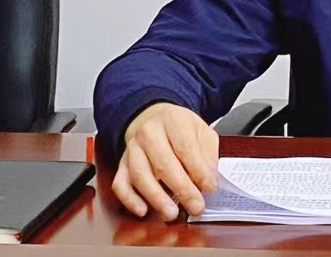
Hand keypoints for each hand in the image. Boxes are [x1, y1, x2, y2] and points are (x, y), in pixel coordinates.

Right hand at [112, 102, 218, 220]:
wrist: (151, 117)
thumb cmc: (179, 128)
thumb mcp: (201, 131)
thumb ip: (208, 154)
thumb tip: (209, 178)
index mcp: (172, 121)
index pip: (185, 147)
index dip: (198, 170)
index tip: (210, 187)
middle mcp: (149, 133)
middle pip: (163, 163)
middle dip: (181, 189)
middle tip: (195, 206)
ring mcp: (132, 149)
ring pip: (140, 175)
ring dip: (156, 198)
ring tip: (172, 213)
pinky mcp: (122, 164)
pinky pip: (120, 184)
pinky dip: (130, 200)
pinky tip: (143, 210)